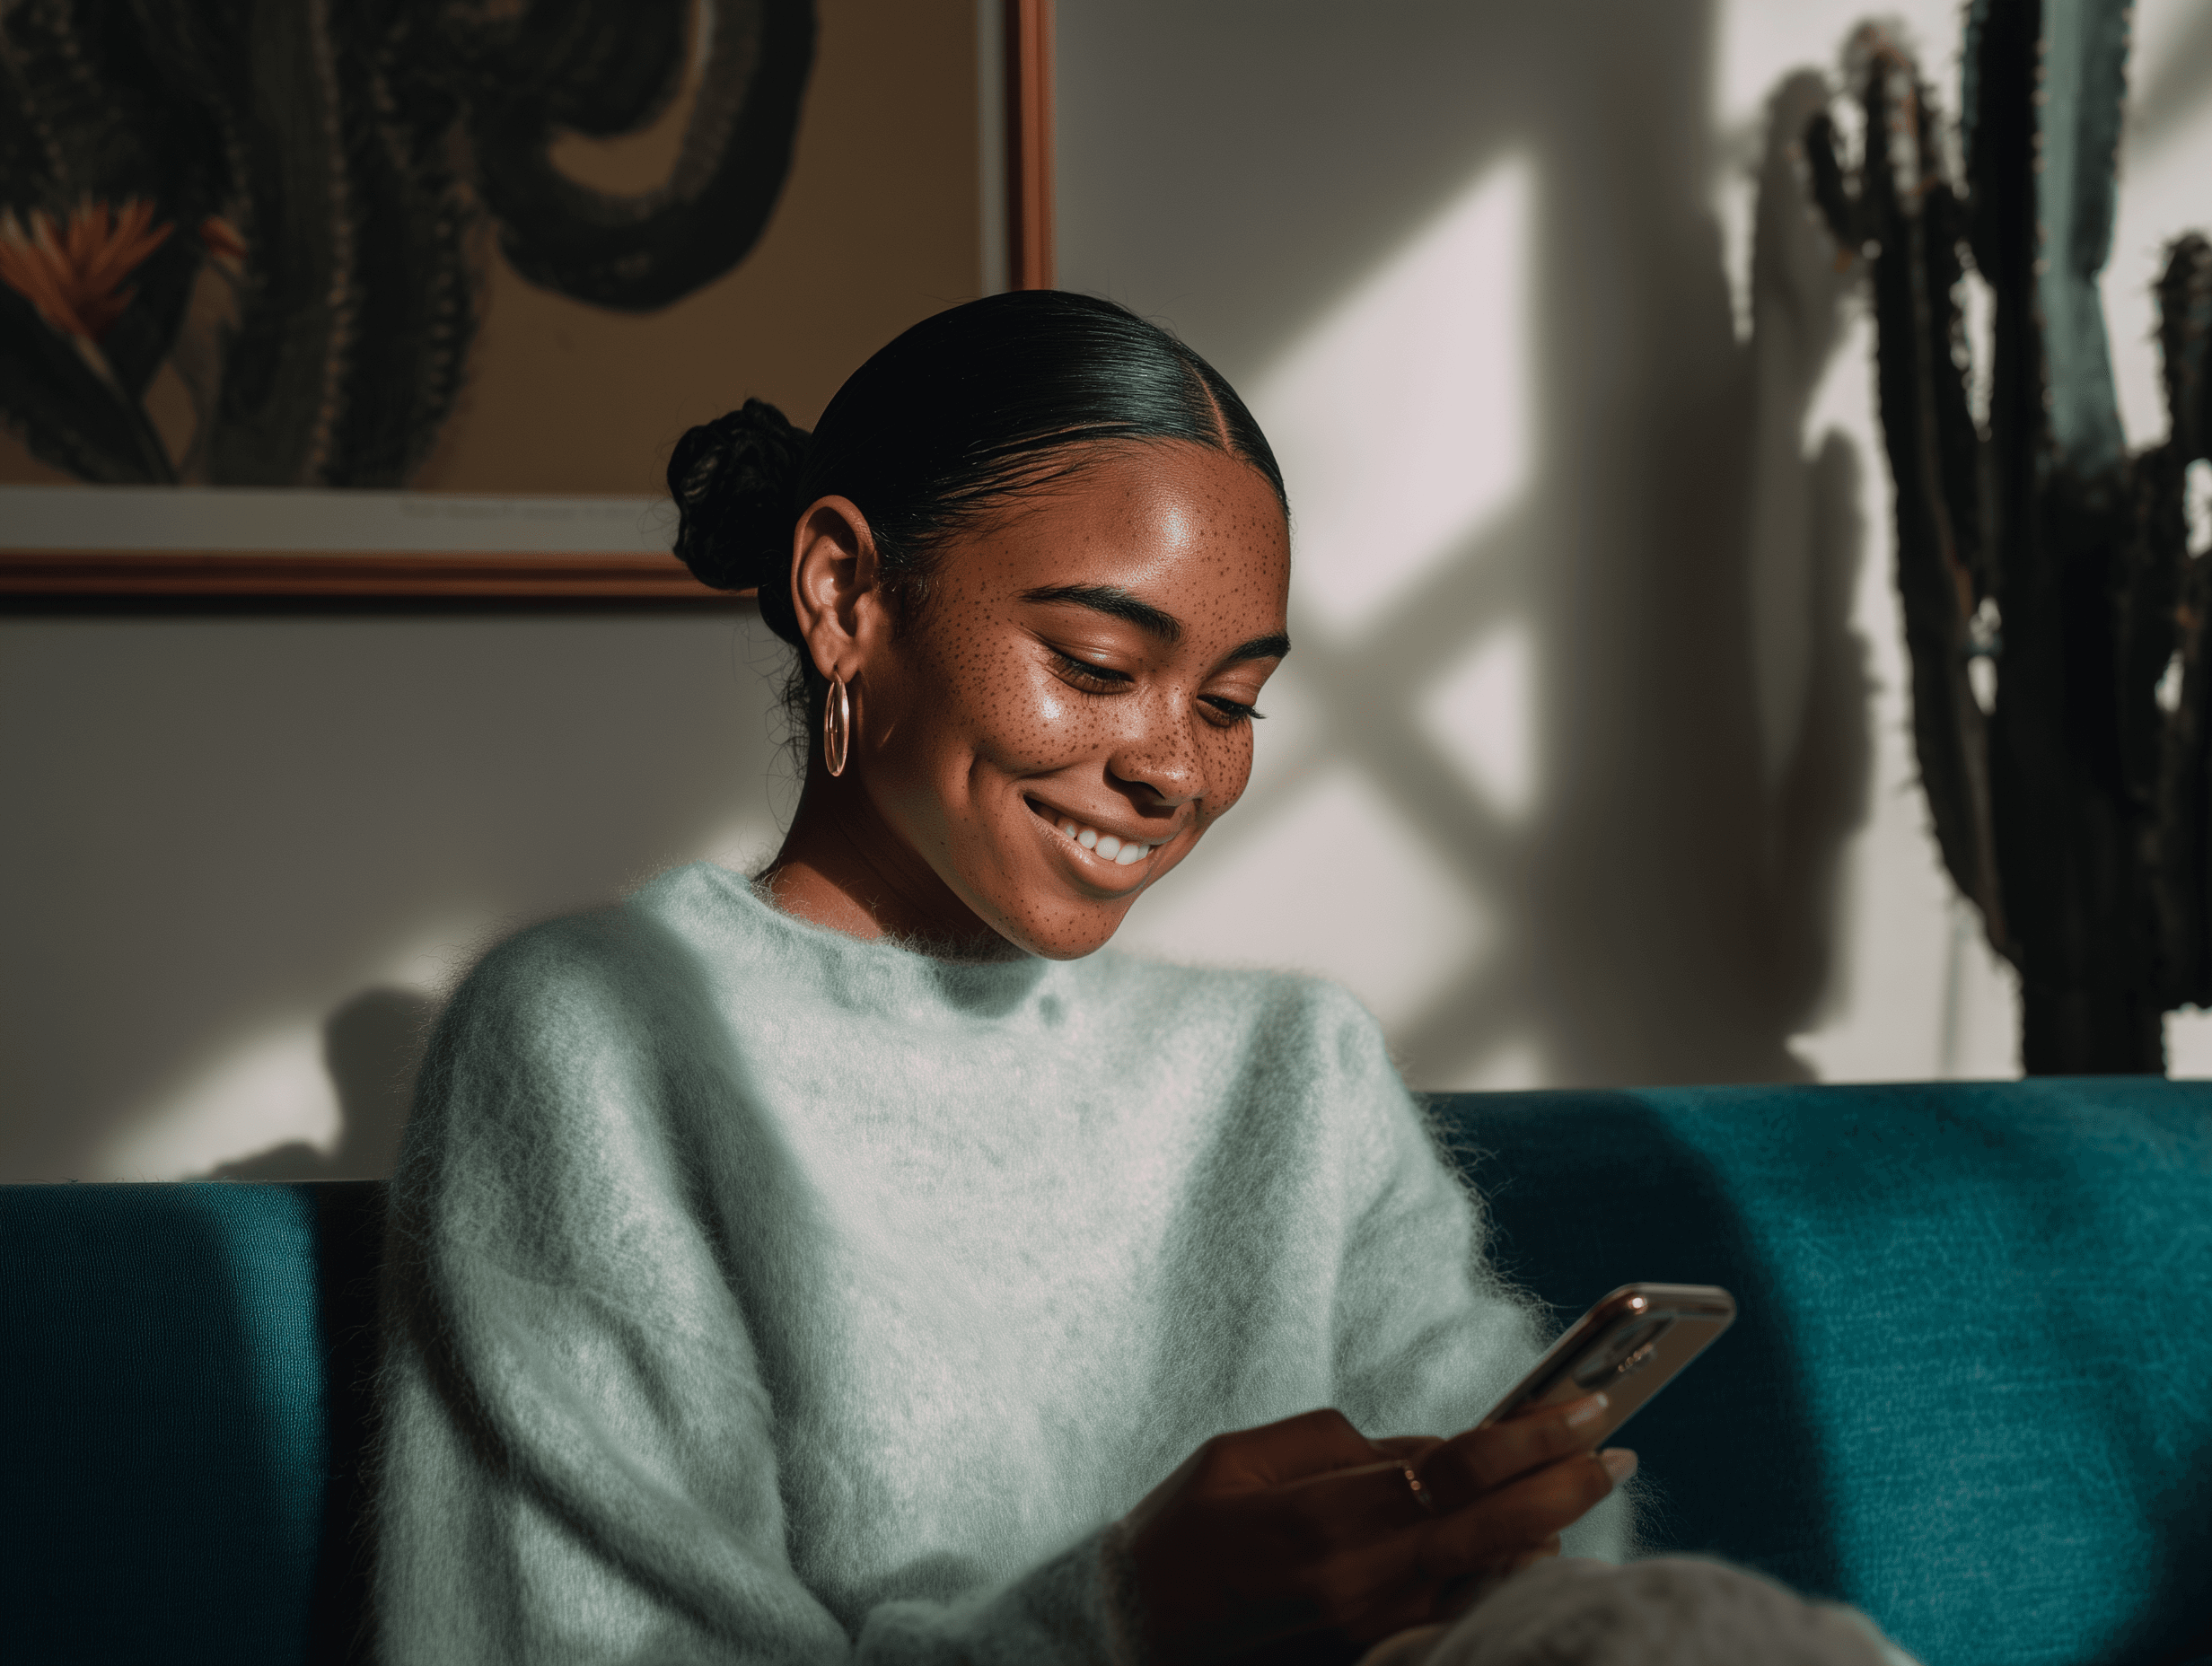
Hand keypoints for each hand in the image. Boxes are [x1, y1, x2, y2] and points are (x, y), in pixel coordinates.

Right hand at [1117, 1398, 1629, 1664]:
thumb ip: (1339, 1446)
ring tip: (1562, 1505)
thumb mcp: (1238, 1463)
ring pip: (1492, 1591)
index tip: (1587, 1410)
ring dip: (1538, 1545)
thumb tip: (1427, 1450)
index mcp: (1326, 1522)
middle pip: (1500, 1534)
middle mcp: (1363, 1590)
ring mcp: (1371, 1644)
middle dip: (1567, 1489)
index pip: (1462, 1471)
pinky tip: (1509, 1562)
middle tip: (1613, 1454)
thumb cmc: (1173, 1543)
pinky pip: (1453, 1627)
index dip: (1534, 1438)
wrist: (1120, 1646)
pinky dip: (1491, 1590)